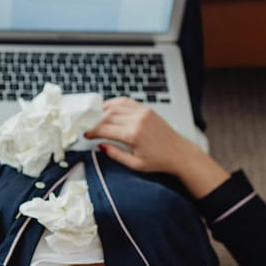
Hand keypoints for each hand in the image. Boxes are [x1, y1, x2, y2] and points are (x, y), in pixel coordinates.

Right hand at [85, 97, 230, 196]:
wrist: (179, 153)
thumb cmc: (159, 161)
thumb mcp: (134, 164)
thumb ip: (115, 154)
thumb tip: (101, 146)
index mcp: (132, 134)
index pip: (104, 129)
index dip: (92, 131)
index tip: (86, 135)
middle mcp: (137, 120)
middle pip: (107, 116)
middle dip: (96, 122)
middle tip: (89, 127)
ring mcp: (142, 112)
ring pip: (115, 106)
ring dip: (103, 111)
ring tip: (97, 118)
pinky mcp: (146, 109)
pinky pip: (126, 101)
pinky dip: (115, 103)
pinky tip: (109, 109)